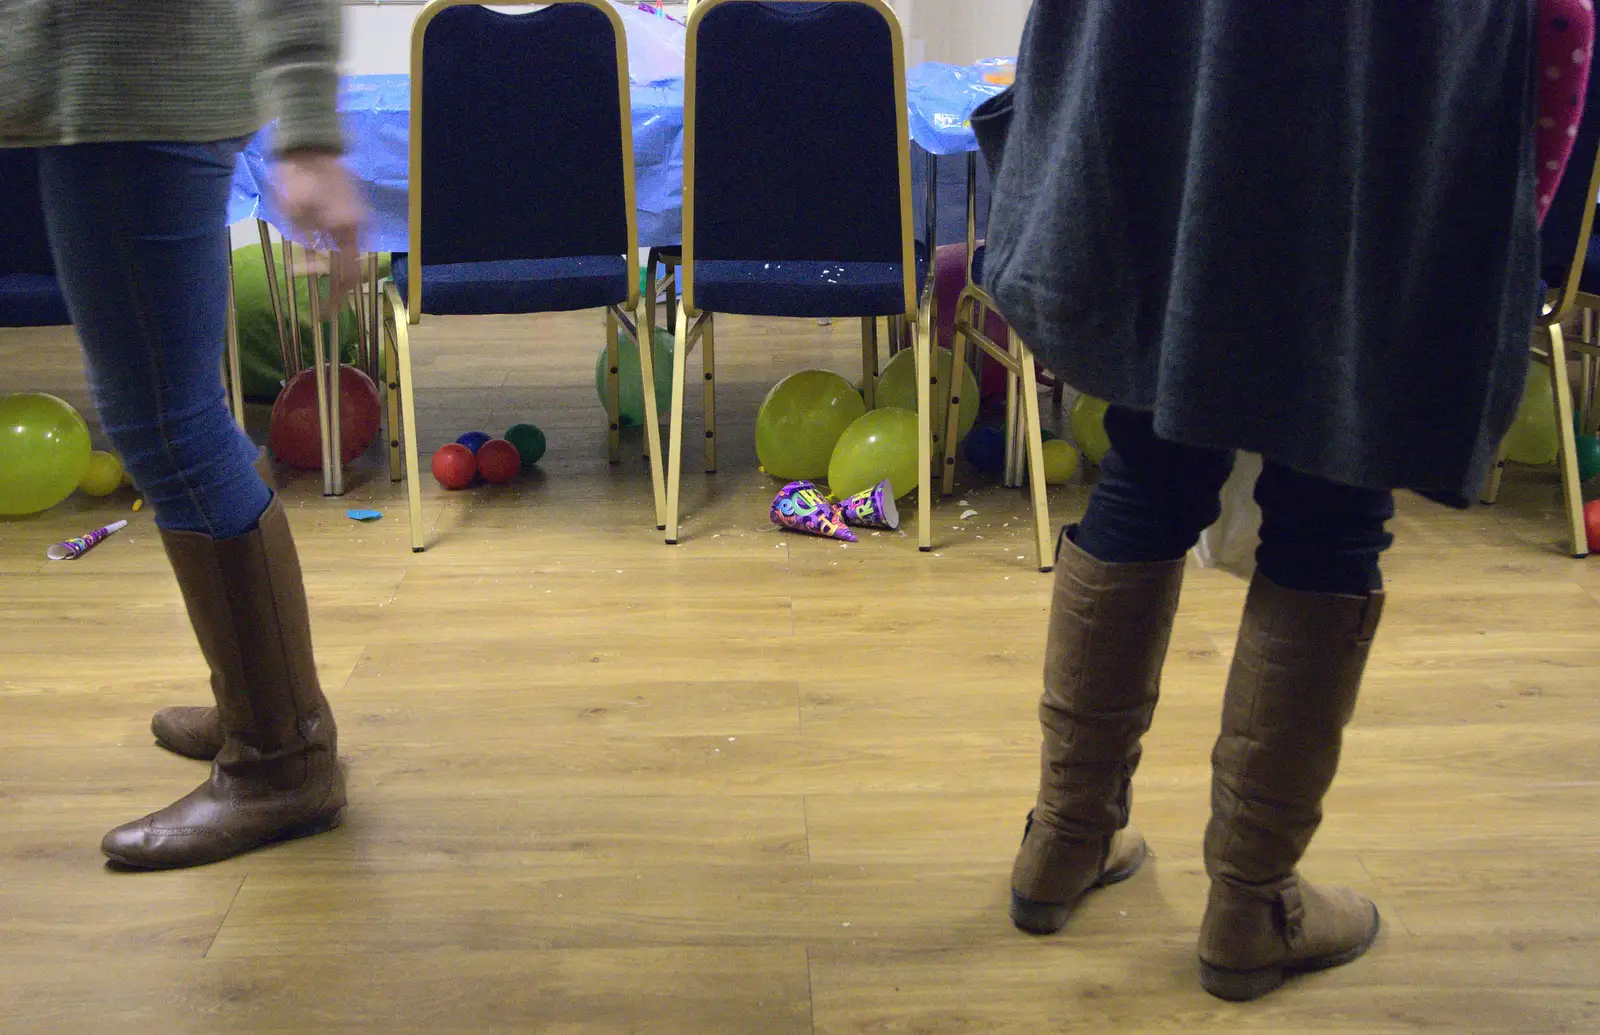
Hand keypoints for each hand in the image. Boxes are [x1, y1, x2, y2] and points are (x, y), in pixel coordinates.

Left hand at [270, 149, 364, 297]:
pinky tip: (315, 251)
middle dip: (332, 284)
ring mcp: (358, 217)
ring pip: (348, 255)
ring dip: (329, 267)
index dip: (336, 298)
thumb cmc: (295, 174)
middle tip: (313, 294)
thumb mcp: (290, 209)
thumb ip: (303, 237)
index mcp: (347, 228)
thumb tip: (310, 257)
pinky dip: (333, 252)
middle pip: (351, 268)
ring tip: (305, 270)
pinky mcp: (353, 210)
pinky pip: (347, 241)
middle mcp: (358, 226)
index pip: (347, 276)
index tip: (322, 314)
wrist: (309, 142)